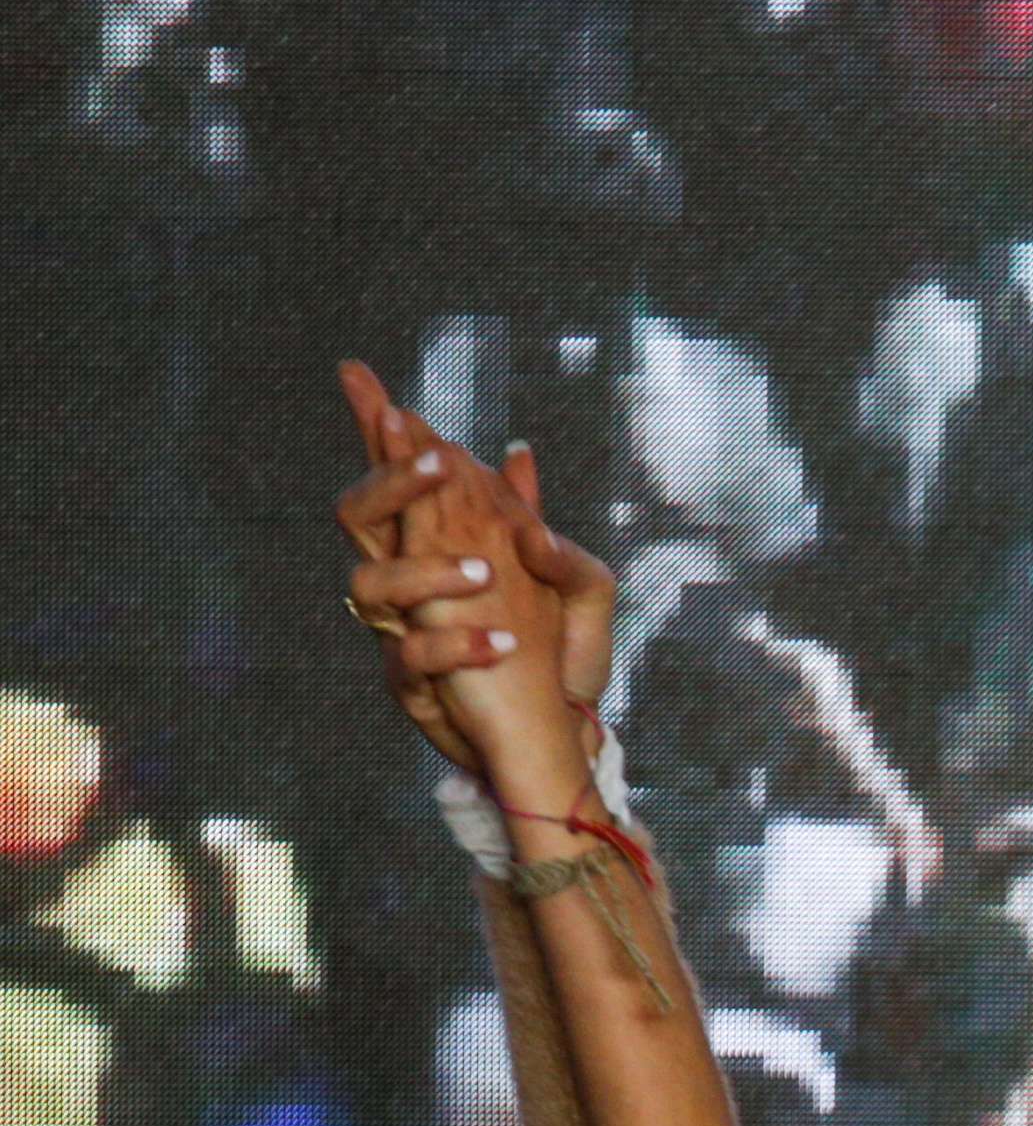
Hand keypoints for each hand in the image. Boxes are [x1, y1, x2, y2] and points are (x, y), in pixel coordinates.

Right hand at [330, 364, 600, 811]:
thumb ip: (547, 528)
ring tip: (488, 575)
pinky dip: (459, 645)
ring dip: (426, 570)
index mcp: (445, 555)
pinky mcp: (415, 686)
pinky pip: (411, 657)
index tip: (362, 378)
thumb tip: (520, 455)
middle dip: (387, 479)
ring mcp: (404, 635)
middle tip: (431, 459)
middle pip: (360, 516)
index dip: (380, 430)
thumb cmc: (562, 668)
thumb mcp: (579, 591)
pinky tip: (504, 640)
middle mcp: (412, 588)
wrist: (563, 748)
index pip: (403, 482)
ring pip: (368, 585)